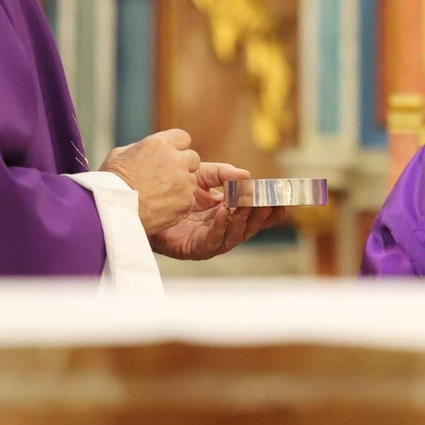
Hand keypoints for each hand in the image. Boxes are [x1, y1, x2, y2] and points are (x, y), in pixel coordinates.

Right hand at [100, 129, 200, 234]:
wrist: (112, 211)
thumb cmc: (110, 183)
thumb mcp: (120, 155)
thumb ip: (140, 149)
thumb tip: (148, 150)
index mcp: (160, 144)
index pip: (183, 138)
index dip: (176, 148)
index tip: (168, 158)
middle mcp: (176, 160)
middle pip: (192, 159)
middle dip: (183, 167)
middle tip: (166, 179)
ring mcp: (184, 182)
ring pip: (192, 181)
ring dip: (181, 187)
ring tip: (159, 197)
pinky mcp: (186, 202)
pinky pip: (189, 201)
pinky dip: (179, 205)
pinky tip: (161, 208)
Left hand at [149, 163, 286, 260]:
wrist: (141, 204)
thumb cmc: (172, 191)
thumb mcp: (201, 176)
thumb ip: (222, 175)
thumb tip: (245, 176)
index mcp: (228, 215)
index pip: (255, 216)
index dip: (270, 211)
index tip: (283, 201)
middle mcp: (222, 231)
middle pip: (249, 227)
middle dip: (260, 214)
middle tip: (268, 200)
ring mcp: (209, 242)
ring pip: (234, 236)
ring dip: (242, 220)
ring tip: (247, 204)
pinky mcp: (193, 249)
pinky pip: (212, 240)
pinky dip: (220, 226)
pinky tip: (224, 212)